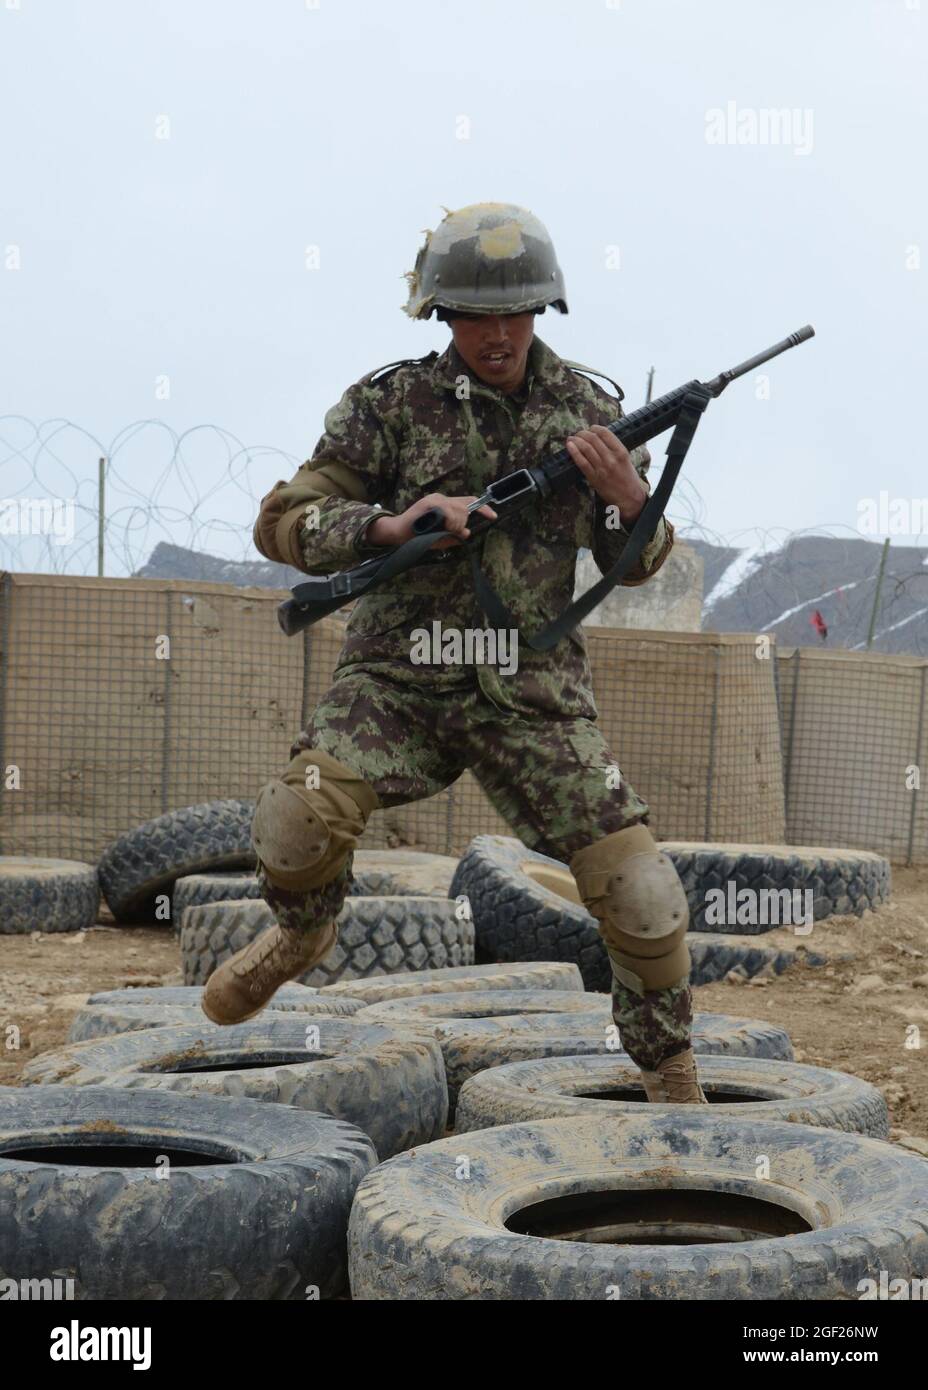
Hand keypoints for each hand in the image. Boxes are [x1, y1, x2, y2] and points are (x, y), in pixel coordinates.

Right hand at [366, 493, 497, 549]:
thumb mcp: (440, 538)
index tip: (494, 516)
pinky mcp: (429, 502)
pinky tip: (443, 526)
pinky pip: (449, 511)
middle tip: (452, 532)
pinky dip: (450, 521)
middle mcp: (442, 499)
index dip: (483, 508)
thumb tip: (467, 533)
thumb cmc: (418, 535)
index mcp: (445, 505)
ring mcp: (435, 499)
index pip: (469, 502)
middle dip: (463, 523)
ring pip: (459, 509)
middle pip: (466, 507)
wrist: (398, 534)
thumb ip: (454, 536)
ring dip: (456, 524)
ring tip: (444, 530)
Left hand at [566, 425, 647, 523]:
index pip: (605, 433)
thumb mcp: (626, 459)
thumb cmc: (628, 478)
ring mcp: (602, 468)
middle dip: (583, 433)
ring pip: (586, 448)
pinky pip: (581, 462)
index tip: (591, 428)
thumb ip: (614, 448)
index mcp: (621, 452)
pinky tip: (569, 446)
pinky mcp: (594, 478)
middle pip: (593, 439)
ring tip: (572, 438)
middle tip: (579, 433)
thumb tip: (599, 437)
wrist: (629, 498)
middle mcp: (611, 459)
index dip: (595, 428)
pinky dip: (574, 452)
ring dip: (576, 440)